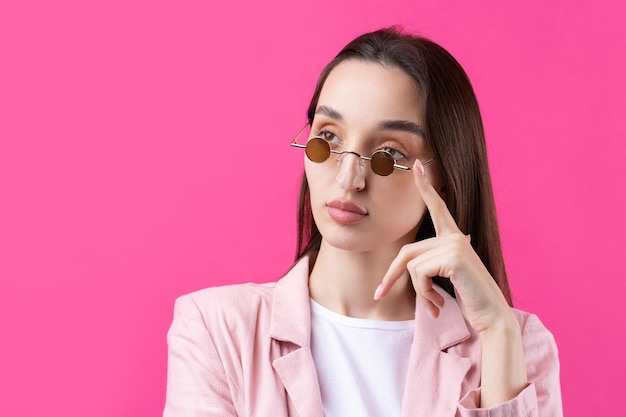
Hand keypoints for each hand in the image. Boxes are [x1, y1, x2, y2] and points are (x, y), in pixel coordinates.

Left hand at [375, 160, 511, 333]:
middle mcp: (455, 236)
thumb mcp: (446, 278)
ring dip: (418, 292)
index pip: (438, 208)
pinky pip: (419, 274)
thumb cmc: (470, 299)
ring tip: (434, 306)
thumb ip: (430, 264)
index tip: (418, 167)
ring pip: (412, 266)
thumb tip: (410, 267)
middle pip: (407, 252)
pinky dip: (424, 293)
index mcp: (454, 238)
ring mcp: (455, 244)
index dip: (426, 188)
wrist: (492, 317)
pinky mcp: (453, 256)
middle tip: (378, 294)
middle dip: (390, 276)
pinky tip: (439, 305)